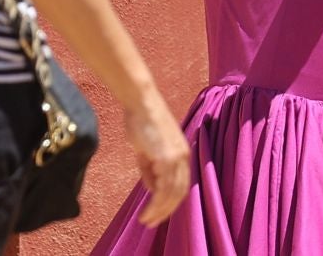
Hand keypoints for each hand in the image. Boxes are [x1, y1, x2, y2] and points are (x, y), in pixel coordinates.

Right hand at [122, 92, 190, 225]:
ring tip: (147, 221)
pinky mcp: (166, 158)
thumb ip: (150, 169)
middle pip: (180, 192)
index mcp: (181, 152)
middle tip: (153, 223)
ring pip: (172, 193)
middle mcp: (183, 156)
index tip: (158, 212)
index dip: (170, 200)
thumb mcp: (145, 149)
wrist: (140, 101)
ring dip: (160, 210)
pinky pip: (163, 188)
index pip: (180, 183)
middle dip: (166, 210)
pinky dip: (156, 203)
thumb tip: (152, 189)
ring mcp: (176, 157)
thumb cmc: (140, 120)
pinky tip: (147, 211)